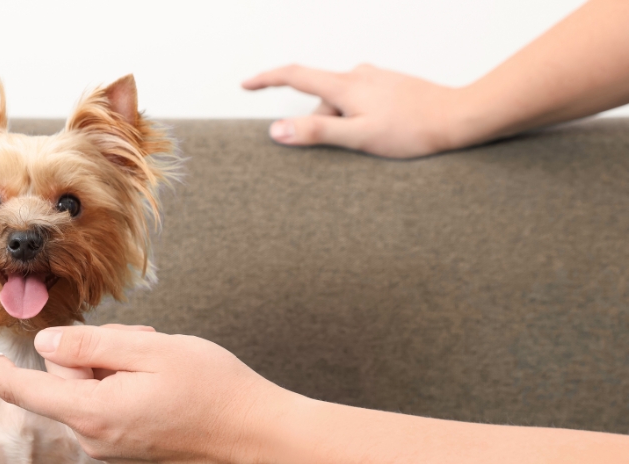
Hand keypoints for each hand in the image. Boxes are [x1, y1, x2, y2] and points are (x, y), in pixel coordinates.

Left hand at [0, 325, 292, 463]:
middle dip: (93, 354)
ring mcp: (112, 450)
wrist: (257, 434)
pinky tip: (164, 385)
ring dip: (115, 369)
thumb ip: (89, 348)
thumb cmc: (211, 388)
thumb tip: (47, 346)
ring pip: (89, 392)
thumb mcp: (146, 351)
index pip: (25, 390)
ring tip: (160, 365)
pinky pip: (108, 408)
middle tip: (140, 343)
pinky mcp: (130, 452)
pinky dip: (126, 388)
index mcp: (92, 414)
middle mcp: (95, 439)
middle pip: (64, 382)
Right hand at [242, 64, 467, 158]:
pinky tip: (383, 133)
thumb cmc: (412, 130)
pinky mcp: (389, 85)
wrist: (458, 117)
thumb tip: (276, 129)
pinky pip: (360, 103)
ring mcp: (375, 78)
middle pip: (321, 100)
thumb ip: (316, 132)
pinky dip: (359, 119)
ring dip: (345, 125)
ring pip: (342, 104)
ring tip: (375, 142)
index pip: (294, 75)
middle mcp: (358, 74)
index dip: (266, 80)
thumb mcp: (358, 137)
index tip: (246, 84)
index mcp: (345, 85)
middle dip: (322, 124)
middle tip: (348, 148)